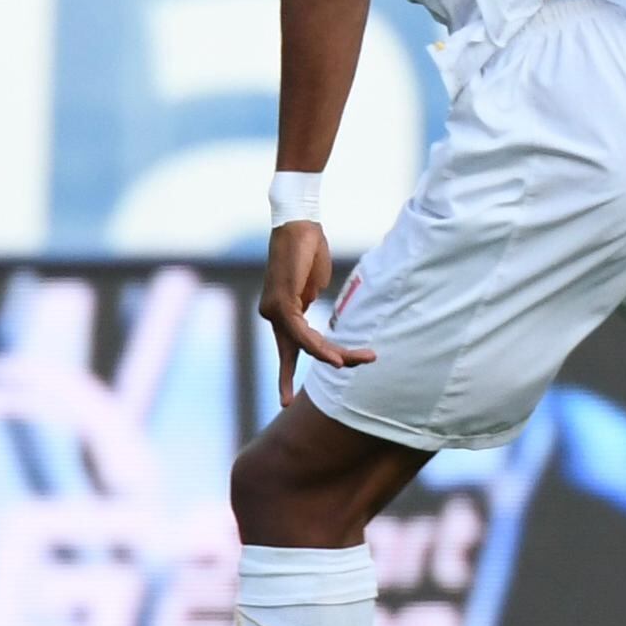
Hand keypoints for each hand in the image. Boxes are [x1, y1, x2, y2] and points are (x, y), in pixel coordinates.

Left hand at [259, 219, 375, 405]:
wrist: (300, 223)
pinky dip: (318, 347)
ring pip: (304, 344)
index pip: (288, 348)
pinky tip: (335, 358)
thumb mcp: (313, 282)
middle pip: (299, 349)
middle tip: (354, 366)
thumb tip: (314, 314)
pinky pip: (301, 334)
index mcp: (279, 312)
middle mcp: (271, 314)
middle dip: (327, 361)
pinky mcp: (280, 305)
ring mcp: (273, 311)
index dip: (286, 375)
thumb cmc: (308, 247)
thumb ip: (310, 303)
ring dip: (332, 354)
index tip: (285, 402)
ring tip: (354, 362)